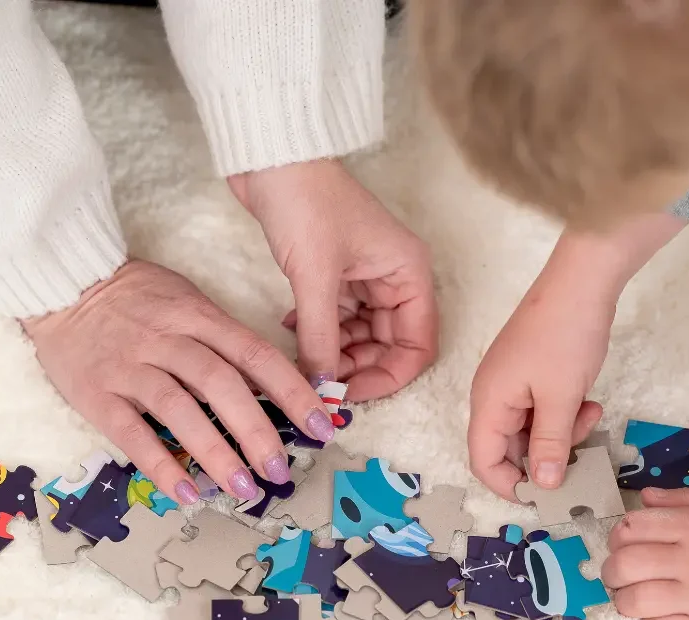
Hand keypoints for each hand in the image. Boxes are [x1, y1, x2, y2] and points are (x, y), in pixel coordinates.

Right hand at [22, 260, 333, 504]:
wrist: (62, 283)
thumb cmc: (138, 299)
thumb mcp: (190, 303)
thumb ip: (227, 343)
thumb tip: (275, 390)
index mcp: (199, 316)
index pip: (256, 355)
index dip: (293, 391)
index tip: (322, 426)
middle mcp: (168, 340)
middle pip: (221, 384)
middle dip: (257, 431)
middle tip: (280, 471)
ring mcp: (130, 366)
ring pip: (180, 409)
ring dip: (215, 453)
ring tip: (243, 489)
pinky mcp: (95, 393)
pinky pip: (132, 433)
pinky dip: (161, 464)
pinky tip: (187, 493)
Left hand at [228, 159, 436, 400]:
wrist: (270, 156)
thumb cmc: (305, 202)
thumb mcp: (315, 277)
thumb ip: (321, 339)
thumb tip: (321, 389)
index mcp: (408, 273)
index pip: (417, 346)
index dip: (388, 377)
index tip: (349, 394)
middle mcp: (394, 277)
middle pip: (388, 345)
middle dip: (356, 367)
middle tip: (319, 383)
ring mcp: (365, 276)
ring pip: (359, 336)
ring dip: (333, 351)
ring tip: (301, 354)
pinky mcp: (335, 273)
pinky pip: (336, 319)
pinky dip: (318, 331)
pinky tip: (292, 328)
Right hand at [467, 274, 607, 499]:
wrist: (582, 280)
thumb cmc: (565, 337)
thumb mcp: (561, 398)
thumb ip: (550, 444)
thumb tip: (542, 484)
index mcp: (488, 402)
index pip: (483, 460)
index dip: (510, 485)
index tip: (546, 496)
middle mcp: (493, 394)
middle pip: (508, 447)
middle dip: (545, 456)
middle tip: (580, 451)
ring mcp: (513, 382)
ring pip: (531, 429)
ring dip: (561, 433)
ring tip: (590, 415)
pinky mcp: (532, 371)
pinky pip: (542, 408)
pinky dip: (564, 413)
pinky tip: (589, 401)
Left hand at [601, 488, 688, 619]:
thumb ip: (683, 499)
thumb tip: (643, 497)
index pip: (631, 528)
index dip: (619, 534)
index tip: (626, 541)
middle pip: (624, 565)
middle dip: (612, 568)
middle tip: (621, 572)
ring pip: (634, 601)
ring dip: (624, 598)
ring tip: (634, 596)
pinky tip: (660, 616)